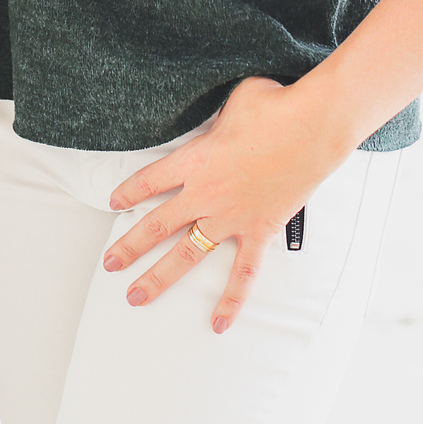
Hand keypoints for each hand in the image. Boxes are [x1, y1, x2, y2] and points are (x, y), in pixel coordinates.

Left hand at [103, 76, 344, 331]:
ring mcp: (232, 216)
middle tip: (109, 264)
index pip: (149, 180)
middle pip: (158, 224)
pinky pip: (242, 272)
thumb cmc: (273, 105)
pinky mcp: (259, 230)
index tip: (113, 202)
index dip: (129, 192)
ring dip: (160, 277)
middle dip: (130, 246)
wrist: (313, 126)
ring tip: (136, 296)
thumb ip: (214, 114)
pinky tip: (217, 324)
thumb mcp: (231, 99)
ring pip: (187, 253)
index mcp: (194, 159)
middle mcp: (206, 193)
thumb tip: (217, 111)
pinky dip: (231, 299)